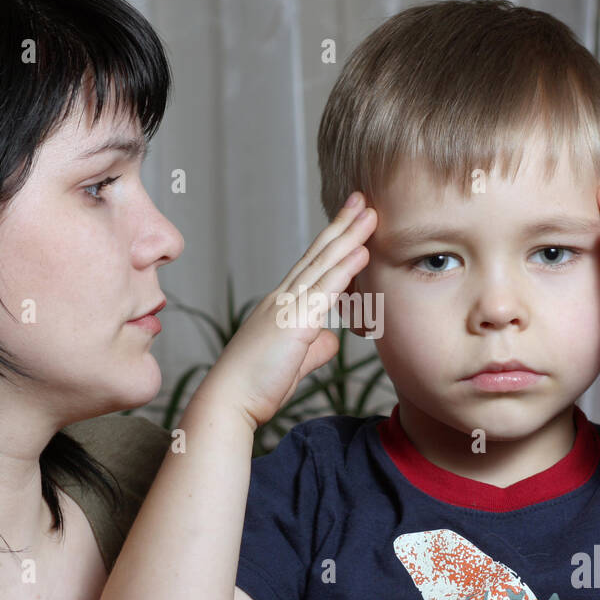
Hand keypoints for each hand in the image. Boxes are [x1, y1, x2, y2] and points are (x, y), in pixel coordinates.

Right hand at [198, 192, 376, 430]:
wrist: (229, 401)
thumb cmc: (255, 386)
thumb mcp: (293, 362)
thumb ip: (314, 347)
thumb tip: (332, 340)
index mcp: (281, 305)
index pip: (312, 265)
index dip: (333, 240)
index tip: (350, 220)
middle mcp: (282, 298)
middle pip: (318, 254)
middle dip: (342, 225)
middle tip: (362, 199)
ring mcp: (286, 307)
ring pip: (323, 264)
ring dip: (349, 236)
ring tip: (370, 213)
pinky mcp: (293, 323)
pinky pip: (324, 290)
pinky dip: (344, 268)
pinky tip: (362, 250)